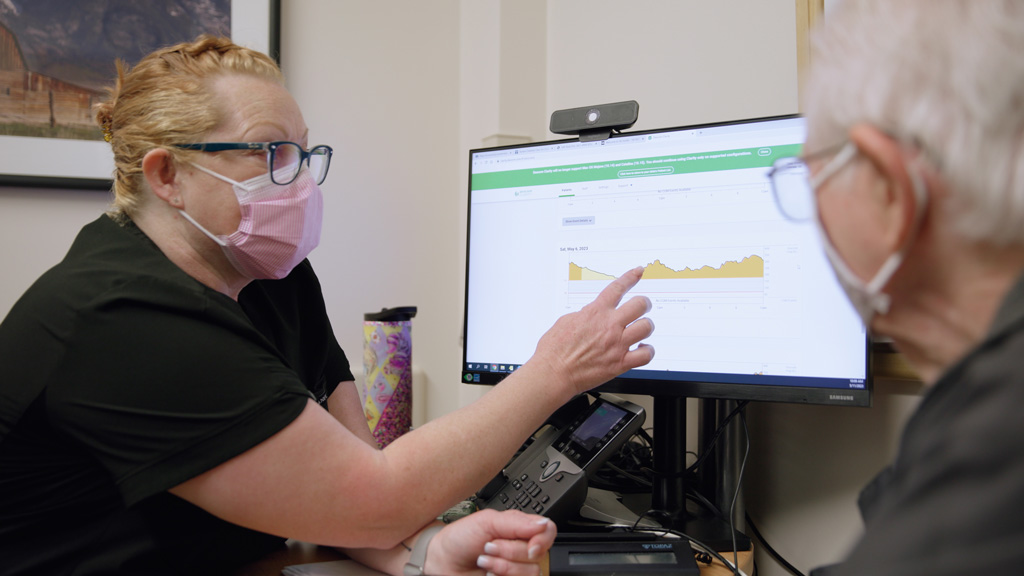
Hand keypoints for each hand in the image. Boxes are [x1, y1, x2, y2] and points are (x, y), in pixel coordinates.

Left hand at [424, 509, 554, 575]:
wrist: (441, 561)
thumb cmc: (460, 538)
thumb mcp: (486, 521)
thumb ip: (517, 523)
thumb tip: (543, 525)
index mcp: (520, 529)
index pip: (548, 531)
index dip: (543, 539)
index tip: (529, 545)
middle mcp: (521, 549)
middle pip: (539, 554)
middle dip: (510, 551)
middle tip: (489, 547)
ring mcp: (516, 568)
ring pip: (531, 572)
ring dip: (503, 567)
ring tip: (485, 561)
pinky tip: (488, 573)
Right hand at [529, 267, 654, 395]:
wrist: (554, 372)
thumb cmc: (554, 349)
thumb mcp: (566, 321)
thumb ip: (585, 315)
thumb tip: (592, 313)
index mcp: (595, 313)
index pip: (617, 288)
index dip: (630, 277)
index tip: (638, 272)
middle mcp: (609, 326)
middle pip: (640, 304)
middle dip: (644, 304)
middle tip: (642, 307)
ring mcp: (617, 344)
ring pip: (647, 327)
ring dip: (645, 327)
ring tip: (640, 329)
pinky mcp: (620, 363)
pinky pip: (646, 355)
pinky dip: (647, 351)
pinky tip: (641, 349)